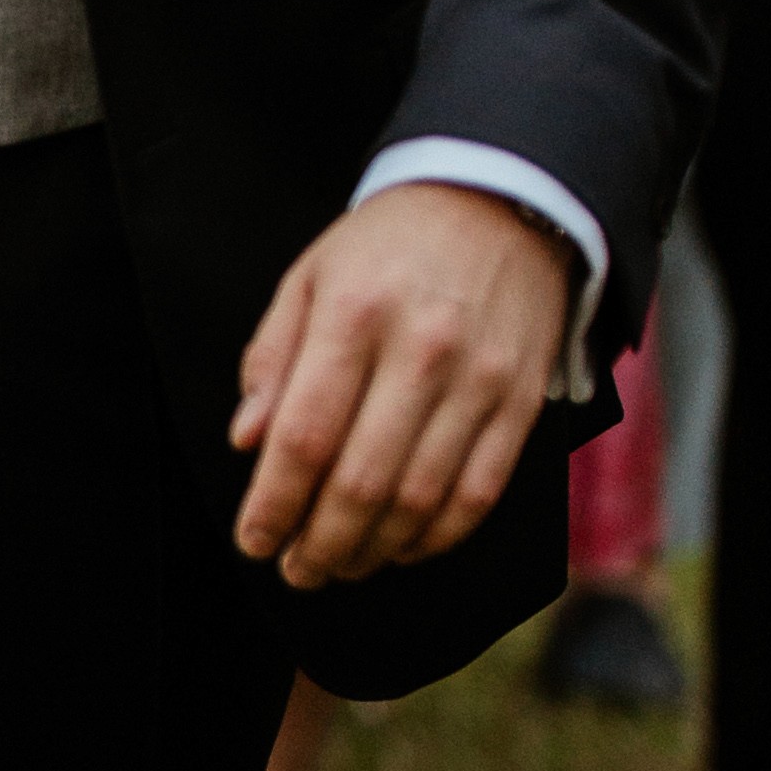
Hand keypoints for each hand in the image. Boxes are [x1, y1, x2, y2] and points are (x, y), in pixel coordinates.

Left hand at [230, 181, 569, 587]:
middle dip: (321, 543)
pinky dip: (438, 535)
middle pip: (362, 480)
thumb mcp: (310, 277)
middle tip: (297, 570)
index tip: (254, 541)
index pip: (304, 436)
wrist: (501, 200)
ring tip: (342, 565)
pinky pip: (479, 491)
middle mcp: (420, 351)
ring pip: (422, 498)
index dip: (274, 504)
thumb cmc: (388, 247)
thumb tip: (248, 441)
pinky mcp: (522, 401)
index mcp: (354, 316)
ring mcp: (480, 380)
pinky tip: (404, 548)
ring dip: (375, 549)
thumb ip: (273, 359)